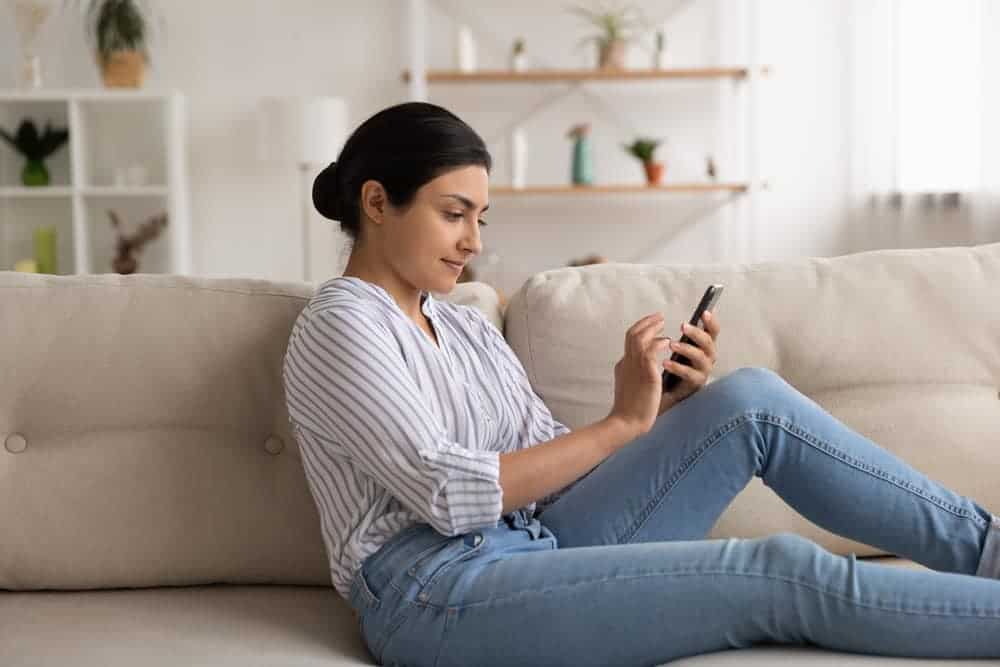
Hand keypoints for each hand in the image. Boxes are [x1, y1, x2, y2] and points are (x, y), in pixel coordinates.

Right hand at [609, 312, 672, 436]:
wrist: (626, 422)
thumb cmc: (630, 410)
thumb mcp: (630, 387)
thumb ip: (635, 374)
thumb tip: (646, 367)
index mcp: (623, 365)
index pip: (630, 341)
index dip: (640, 330)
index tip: (651, 326)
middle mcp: (626, 362)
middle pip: (632, 334)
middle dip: (646, 323)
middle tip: (659, 317)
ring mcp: (634, 367)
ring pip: (640, 337)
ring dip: (652, 328)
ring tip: (663, 323)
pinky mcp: (646, 374)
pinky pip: (651, 350)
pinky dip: (659, 342)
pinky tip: (667, 342)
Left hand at [662, 310, 720, 404]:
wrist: (667, 391)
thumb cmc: (675, 365)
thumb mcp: (678, 347)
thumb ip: (681, 335)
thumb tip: (669, 318)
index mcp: (704, 345)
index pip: (713, 331)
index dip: (711, 321)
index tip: (705, 311)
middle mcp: (708, 356)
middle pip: (708, 342)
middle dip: (696, 333)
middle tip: (682, 326)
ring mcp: (703, 370)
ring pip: (700, 357)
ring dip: (686, 349)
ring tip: (672, 344)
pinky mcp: (696, 384)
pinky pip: (689, 374)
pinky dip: (678, 367)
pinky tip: (666, 363)